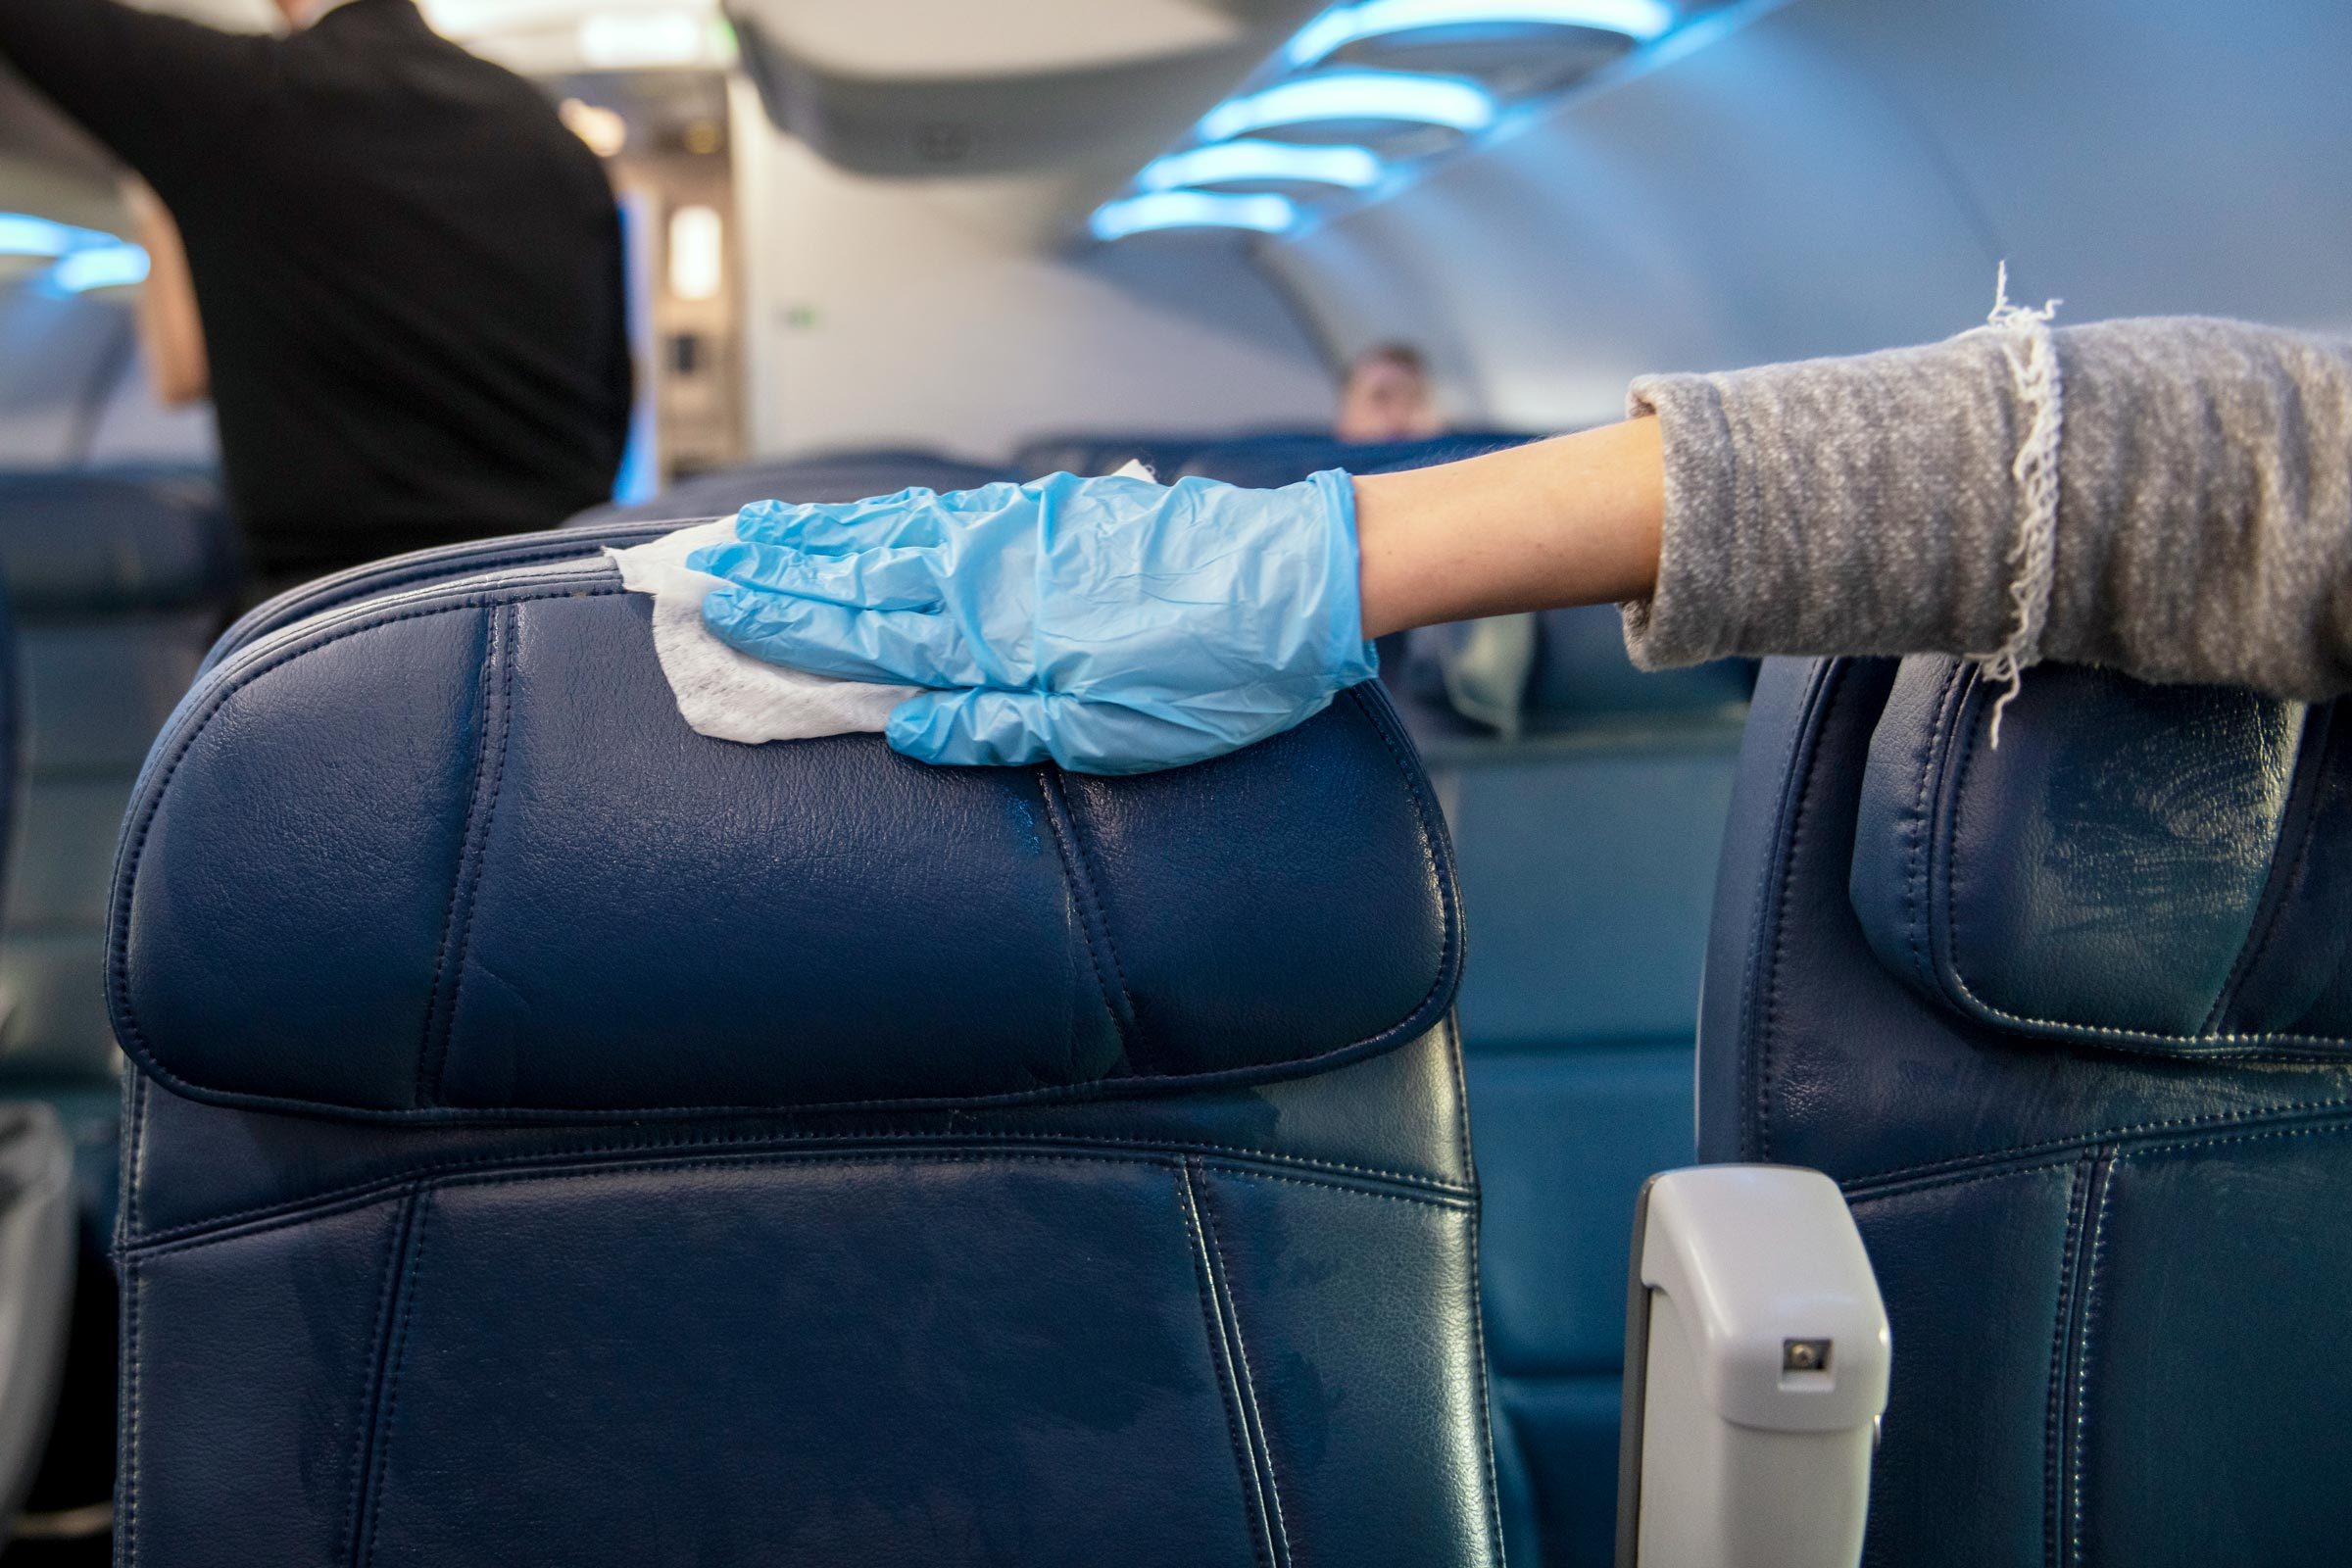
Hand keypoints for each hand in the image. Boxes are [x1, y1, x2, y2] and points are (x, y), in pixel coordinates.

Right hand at [689, 470, 1376, 773]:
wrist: (1300, 581)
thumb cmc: (1213, 676)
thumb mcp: (1109, 733)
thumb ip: (999, 727)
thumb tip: (906, 729)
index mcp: (994, 641)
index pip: (862, 633)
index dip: (783, 623)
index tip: (713, 609)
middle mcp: (993, 580)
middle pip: (861, 577)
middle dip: (776, 574)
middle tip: (697, 565)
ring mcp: (1022, 539)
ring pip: (897, 538)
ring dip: (822, 539)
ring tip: (757, 534)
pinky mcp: (1060, 516)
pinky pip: (950, 515)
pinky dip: (894, 516)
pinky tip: (871, 518)